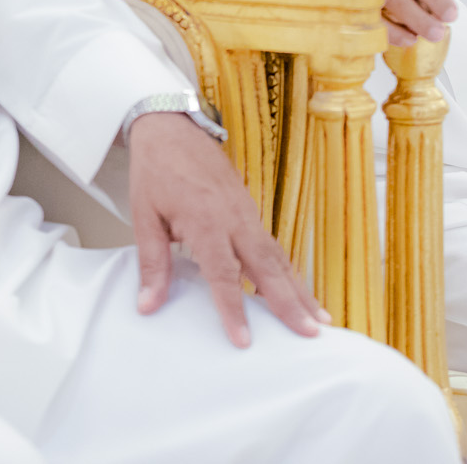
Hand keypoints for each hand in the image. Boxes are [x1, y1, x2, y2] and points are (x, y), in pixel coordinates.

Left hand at [127, 112, 327, 346]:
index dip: (233, 309)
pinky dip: (290, 271)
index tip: (243, 340)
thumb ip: (152, 264)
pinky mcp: (250, 211)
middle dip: (289, 303)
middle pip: (266, 267)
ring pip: (278, 257)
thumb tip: (148, 305)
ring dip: (300, 289)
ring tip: (321, 320)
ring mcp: (246, 213)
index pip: (223, 273)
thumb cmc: (156, 170)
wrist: (171, 127)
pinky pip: (274, 246)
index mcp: (205, 220)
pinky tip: (301, 292)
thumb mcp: (144, 216)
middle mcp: (234, 218)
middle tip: (310, 334)